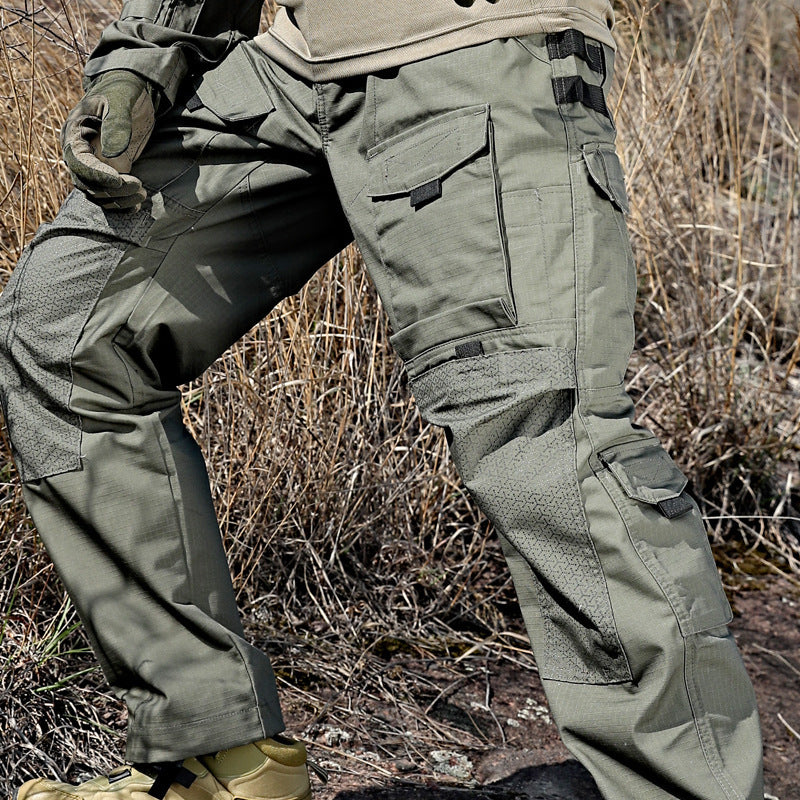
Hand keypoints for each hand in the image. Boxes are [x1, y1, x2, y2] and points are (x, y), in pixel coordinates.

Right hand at [61, 70, 156, 210]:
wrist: (132, 93)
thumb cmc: (124, 92)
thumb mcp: (121, 102)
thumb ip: (116, 125)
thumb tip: (111, 156)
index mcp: (74, 134)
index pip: (79, 163)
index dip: (97, 176)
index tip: (120, 180)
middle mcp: (79, 153)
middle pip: (87, 183)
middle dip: (112, 190)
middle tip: (139, 186)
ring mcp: (93, 165)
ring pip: (98, 194)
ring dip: (118, 200)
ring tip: (142, 193)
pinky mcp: (108, 173)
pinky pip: (108, 195)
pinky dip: (121, 204)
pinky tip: (137, 204)